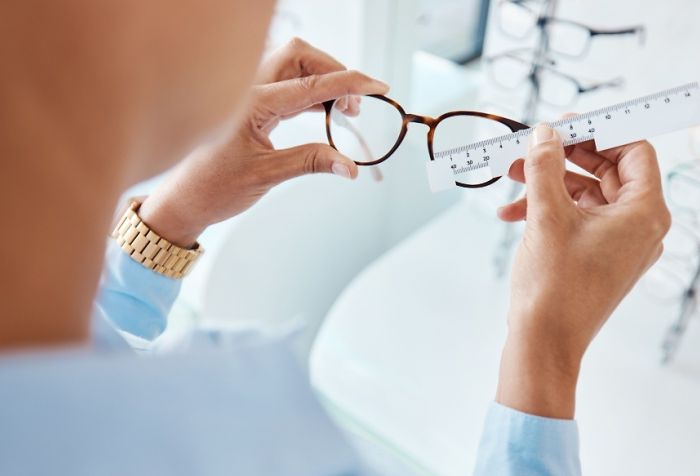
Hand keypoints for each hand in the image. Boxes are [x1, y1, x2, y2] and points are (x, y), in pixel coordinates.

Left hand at [138, 38, 388, 246]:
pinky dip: (309, 93)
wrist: (183, 201)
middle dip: (334, 73)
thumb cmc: (214, 188)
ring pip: (293, 67)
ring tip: (343, 112)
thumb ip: (311, 162)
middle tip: (353, 108)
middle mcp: (248, 90)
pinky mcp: (250, 104)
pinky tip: (323, 112)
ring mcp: (248, 94)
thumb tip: (350, 166)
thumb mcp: (266, 175)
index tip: (378, 87)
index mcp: (252, 103)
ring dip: (323, 81)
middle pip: (300, 57)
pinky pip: (285, 85)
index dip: (349, 83)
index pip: (310, 84)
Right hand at [495, 124, 670, 418]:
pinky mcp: (596, 256)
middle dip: (563, 158)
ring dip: (547, 183)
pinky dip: (546, 210)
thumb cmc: (555, 286)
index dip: (598, 132)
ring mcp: (618, 243)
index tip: (563, 125)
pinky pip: (576, 219)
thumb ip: (545, 167)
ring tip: (511, 177)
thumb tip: (544, 134)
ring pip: (585, 195)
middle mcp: (638, 226)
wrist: (544, 342)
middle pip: (606, 170)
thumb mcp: (547, 216)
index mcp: (644, 213)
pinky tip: (511, 212)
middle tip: (531, 147)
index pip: (634, 151)